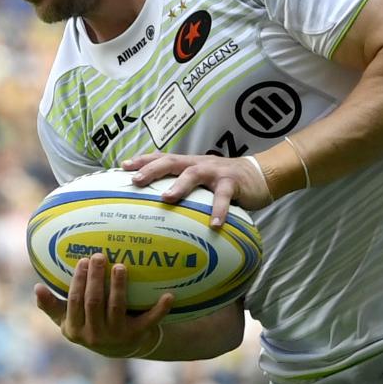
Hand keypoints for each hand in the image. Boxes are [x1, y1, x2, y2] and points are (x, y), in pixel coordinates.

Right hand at [34, 252, 173, 357]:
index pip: (75, 302)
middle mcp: (95, 335)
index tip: (83, 261)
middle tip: (99, 256)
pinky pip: (150, 320)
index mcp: (75, 329)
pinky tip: (169, 295)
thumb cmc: (90, 325)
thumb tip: (36, 288)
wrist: (121, 347)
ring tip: (121, 266)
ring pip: (117, 307)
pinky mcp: (139, 335)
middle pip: (94, 303)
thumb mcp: (68, 321)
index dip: (78, 282)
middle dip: (96, 279)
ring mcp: (118, 336)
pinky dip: (160, 308)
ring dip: (119, 286)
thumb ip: (51, 306)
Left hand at [122, 150, 271, 226]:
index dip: (142, 160)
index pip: (161, 158)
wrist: (259, 174)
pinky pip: (223, 197)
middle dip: (152, 170)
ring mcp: (215, 172)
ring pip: (194, 174)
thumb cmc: (223, 181)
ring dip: (179, 186)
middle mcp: (199, 164)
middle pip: (171, 162)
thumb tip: (157, 204)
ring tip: (166, 198)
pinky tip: (214, 225)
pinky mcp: (233, 183)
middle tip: (135, 181)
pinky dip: (218, 211)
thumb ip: (183, 186)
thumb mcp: (201, 179)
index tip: (123, 167)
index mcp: (188, 163)